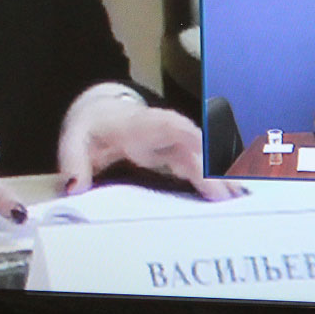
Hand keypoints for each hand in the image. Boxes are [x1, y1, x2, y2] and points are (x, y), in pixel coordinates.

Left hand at [57, 88, 239, 201]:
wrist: (100, 113)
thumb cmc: (90, 127)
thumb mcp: (73, 138)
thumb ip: (73, 160)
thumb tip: (75, 186)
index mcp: (138, 123)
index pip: (166, 125)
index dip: (187, 137)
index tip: (204, 153)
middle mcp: (162, 129)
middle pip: (193, 144)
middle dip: (211, 167)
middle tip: (229, 195)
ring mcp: (173, 140)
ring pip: (203, 156)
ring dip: (221, 176)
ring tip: (241, 200)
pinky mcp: (178, 154)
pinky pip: (201, 166)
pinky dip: (216, 181)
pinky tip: (232, 198)